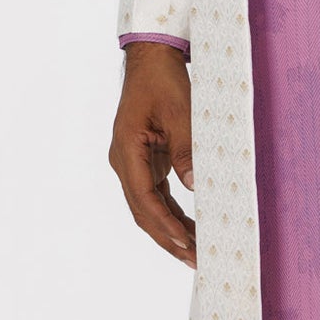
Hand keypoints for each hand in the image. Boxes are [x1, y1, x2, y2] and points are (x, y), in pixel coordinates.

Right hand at [109, 42, 196, 266]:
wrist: (152, 59)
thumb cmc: (163, 80)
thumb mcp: (180, 111)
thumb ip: (186, 148)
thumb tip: (195, 186)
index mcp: (126, 150)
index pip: (144, 197)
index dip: (164, 223)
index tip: (185, 242)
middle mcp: (125, 161)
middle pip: (143, 210)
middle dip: (167, 237)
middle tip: (194, 260)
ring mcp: (133, 162)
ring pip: (149, 206)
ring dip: (170, 228)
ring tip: (195, 251)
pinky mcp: (145, 160)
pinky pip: (156, 194)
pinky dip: (171, 212)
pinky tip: (188, 227)